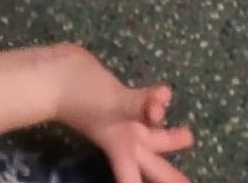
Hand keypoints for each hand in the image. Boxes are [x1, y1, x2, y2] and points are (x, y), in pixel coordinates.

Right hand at [57, 47, 192, 182]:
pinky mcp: (120, 100)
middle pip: (153, 166)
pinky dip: (154, 102)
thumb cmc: (82, 97)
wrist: (58, 74)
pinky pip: (142, 106)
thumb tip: (162, 109)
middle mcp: (125, 138)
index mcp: (123, 148)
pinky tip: (166, 94)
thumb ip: (138, 106)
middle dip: (170, 176)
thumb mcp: (112, 104)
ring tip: (189, 136)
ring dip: (170, 137)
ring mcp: (123, 120)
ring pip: (152, 135)